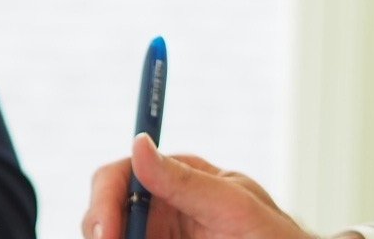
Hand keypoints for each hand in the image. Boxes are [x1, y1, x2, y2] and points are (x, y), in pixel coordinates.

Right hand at [83, 135, 317, 238]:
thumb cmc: (272, 235)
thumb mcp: (233, 205)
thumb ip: (186, 180)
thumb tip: (140, 143)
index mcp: (175, 179)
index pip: (119, 176)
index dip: (104, 200)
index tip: (106, 232)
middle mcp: (158, 209)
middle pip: (102, 216)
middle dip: (101, 232)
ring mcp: (156, 236)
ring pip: (110, 235)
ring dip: (112, 238)